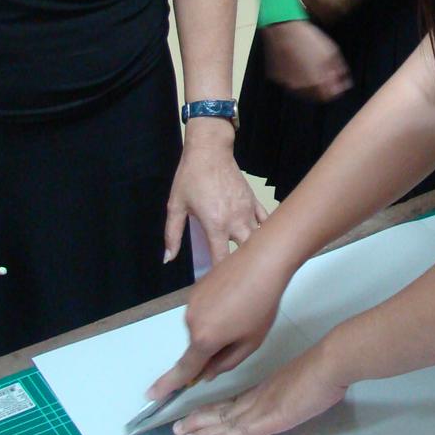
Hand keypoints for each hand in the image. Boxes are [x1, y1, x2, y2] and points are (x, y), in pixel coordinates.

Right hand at [146, 235, 294, 401]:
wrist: (262, 261)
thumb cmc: (262, 304)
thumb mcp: (251, 341)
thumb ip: (226, 362)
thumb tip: (207, 372)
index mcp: (204, 339)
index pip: (184, 369)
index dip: (168, 384)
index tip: (152, 394)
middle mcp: (191, 322)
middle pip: (198, 347)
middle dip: (214, 348)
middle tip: (242, 333)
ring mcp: (191, 303)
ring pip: (201, 328)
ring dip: (216, 328)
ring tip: (243, 312)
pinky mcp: (195, 289)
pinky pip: (203, 310)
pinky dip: (216, 312)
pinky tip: (236, 299)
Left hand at [164, 119, 267, 265]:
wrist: (210, 150)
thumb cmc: (191, 177)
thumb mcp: (176, 205)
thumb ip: (172, 234)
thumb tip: (168, 258)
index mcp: (216, 225)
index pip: (222, 259)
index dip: (219, 275)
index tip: (216, 284)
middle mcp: (236, 221)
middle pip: (247, 253)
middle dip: (243, 267)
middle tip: (236, 278)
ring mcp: (249, 211)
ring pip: (259, 239)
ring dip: (255, 251)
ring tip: (251, 264)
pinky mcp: (254, 201)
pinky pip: (265, 221)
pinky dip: (265, 232)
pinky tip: (263, 241)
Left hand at [173, 342, 347, 434]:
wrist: (330, 364)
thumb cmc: (322, 371)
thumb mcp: (302, 382)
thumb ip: (291, 392)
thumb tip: (292, 399)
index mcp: (265, 389)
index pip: (233, 402)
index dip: (212, 410)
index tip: (197, 415)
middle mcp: (259, 397)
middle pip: (223, 411)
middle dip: (199, 421)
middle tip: (178, 428)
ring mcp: (263, 407)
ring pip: (225, 422)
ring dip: (203, 431)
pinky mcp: (270, 418)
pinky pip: (239, 432)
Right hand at [262, 21, 351, 101]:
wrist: (283, 29)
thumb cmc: (309, 39)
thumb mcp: (331, 51)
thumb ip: (339, 69)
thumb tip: (344, 79)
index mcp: (316, 83)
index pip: (329, 96)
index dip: (337, 90)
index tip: (341, 83)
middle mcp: (301, 88)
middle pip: (316, 95)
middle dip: (323, 88)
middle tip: (327, 75)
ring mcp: (287, 83)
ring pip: (301, 90)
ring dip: (309, 84)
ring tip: (312, 68)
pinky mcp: (277, 77)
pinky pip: (289, 81)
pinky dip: (295, 77)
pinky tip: (298, 64)